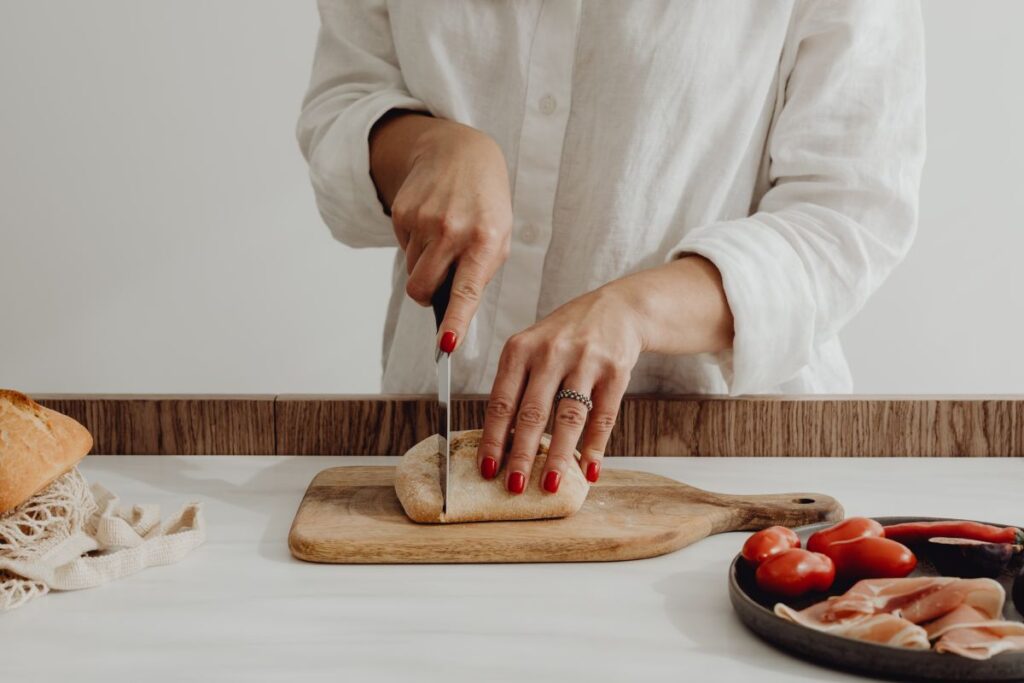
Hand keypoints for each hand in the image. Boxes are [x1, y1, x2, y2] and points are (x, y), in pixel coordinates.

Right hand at [370, 112, 511, 350]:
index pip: (466, 291)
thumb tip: (451, 315)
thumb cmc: (485, 207)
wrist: (460, 154)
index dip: (454, 322)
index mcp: (485, 240)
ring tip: (442, 239)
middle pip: (421, 289)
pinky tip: (430, 224)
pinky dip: (414, 245)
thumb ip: (478, 275)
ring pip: (410, 271)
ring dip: (423, 266)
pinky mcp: (402, 211)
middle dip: (426, 294)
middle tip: (440, 278)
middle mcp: (453, 230)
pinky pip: (402, 248)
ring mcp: (425, 219)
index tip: (445, 347)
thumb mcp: (498, 238)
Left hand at [477, 255, 733, 492]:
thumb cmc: (566, 335)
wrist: (617, 308)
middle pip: (532, 412)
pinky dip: (595, 447)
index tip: (487, 468)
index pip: (501, 401)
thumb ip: (517, 385)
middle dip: (521, 454)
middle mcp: (550, 352)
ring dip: (559, 455)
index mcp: (520, 349)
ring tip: (551, 484)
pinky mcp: (616, 370)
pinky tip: (588, 469)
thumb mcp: (533, 347)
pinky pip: (603, 416)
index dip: (493, 438)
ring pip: (568, 417)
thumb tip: (501, 440)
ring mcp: (585, 360)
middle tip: (514, 486)